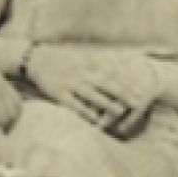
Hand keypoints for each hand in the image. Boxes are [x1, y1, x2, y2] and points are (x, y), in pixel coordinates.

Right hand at [28, 45, 150, 134]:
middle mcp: (82, 73)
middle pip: (106, 84)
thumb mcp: (83, 57)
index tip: (141, 90)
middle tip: (138, 102)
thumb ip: (100, 63)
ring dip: (106, 103)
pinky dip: (84, 112)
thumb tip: (122, 64)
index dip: (128, 82)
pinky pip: (73, 104)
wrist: (36, 59)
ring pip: (91, 94)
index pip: (113, 73)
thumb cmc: (63, 60)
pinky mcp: (58, 93)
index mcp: (89, 64)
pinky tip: (94, 120)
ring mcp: (70, 83)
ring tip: (120, 111)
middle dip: (123, 93)